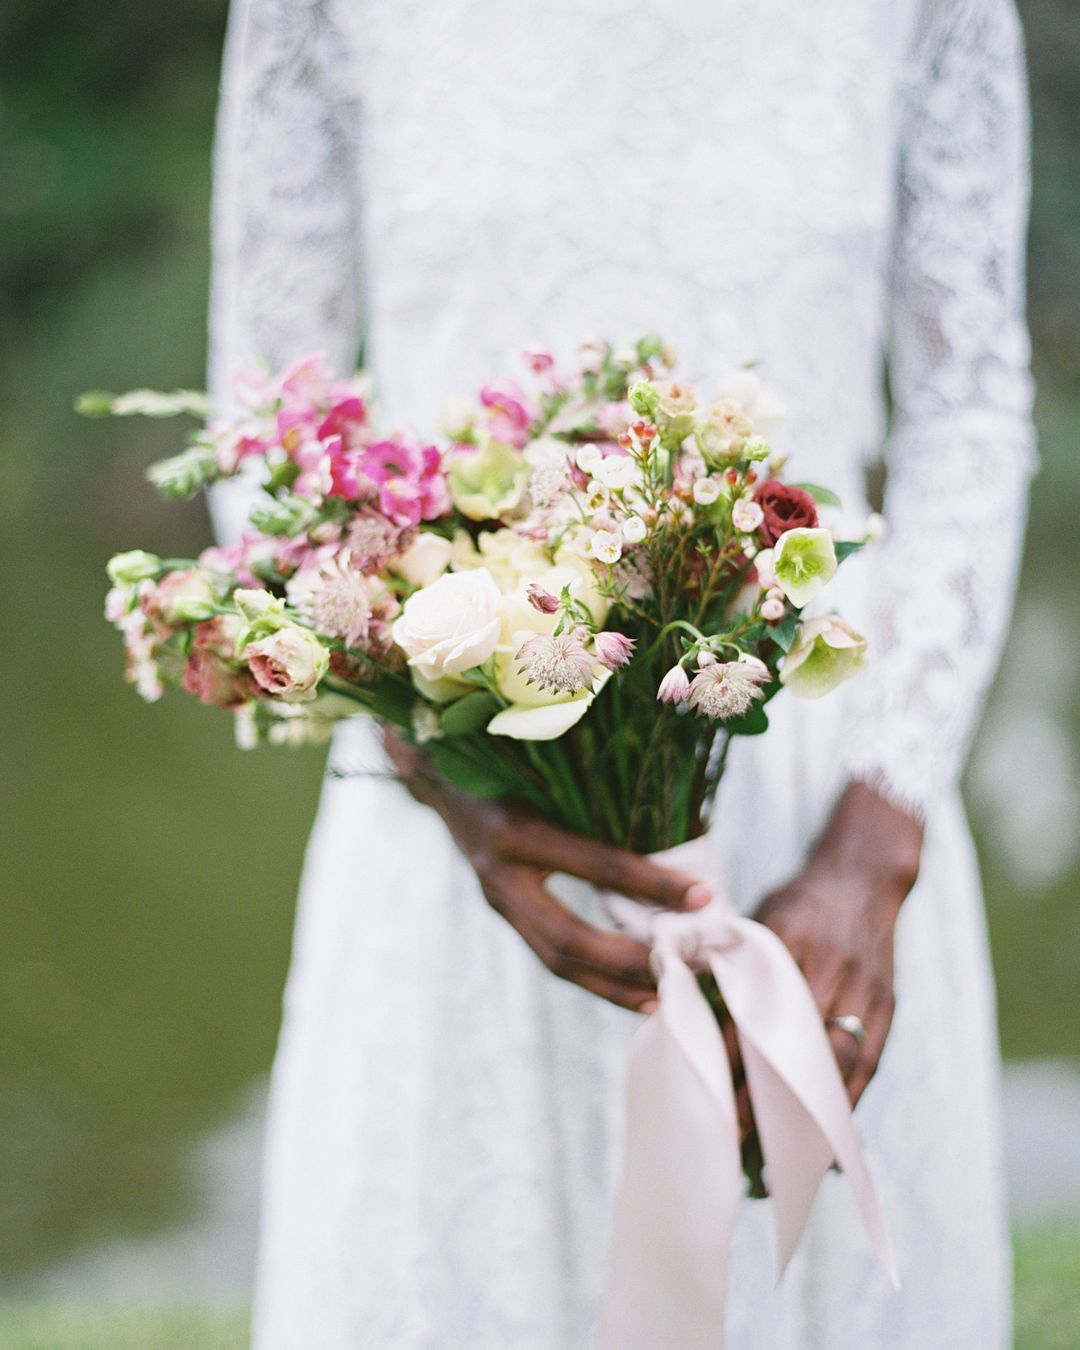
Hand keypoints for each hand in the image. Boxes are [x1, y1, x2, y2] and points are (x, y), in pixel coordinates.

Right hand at [383, 729, 712, 1011]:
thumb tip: (675, 822)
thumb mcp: (546, 766)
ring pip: (555, 959)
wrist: (437, 773)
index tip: (703, 895)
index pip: (594, 865)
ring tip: (663, 998)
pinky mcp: (503, 910)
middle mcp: (499, 873)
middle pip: (567, 938)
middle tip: (687, 967)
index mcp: (514, 830)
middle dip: (630, 962)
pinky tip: (630, 984)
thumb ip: (596, 794)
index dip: (650, 884)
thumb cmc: (505, 757)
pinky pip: (550, 953)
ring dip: (611, 986)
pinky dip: (592, 974)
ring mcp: (496, 898)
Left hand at [725, 782, 922, 1135]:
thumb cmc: (796, 903)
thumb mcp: (756, 916)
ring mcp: (863, 988)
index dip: (733, 1056)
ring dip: (807, 1110)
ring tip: (777, 1151)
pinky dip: (848, 1101)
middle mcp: (829, 966)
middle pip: (796, 1044)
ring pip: (835, 1060)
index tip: (706, 1092)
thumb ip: (722, 956)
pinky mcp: (887, 1005)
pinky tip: (826, 1133)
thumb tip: (673, 1001)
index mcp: (787, 941)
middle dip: (766, 1095)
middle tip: (733, 1136)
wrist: (863, 877)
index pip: (755, 1010)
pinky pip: (869, 1062)